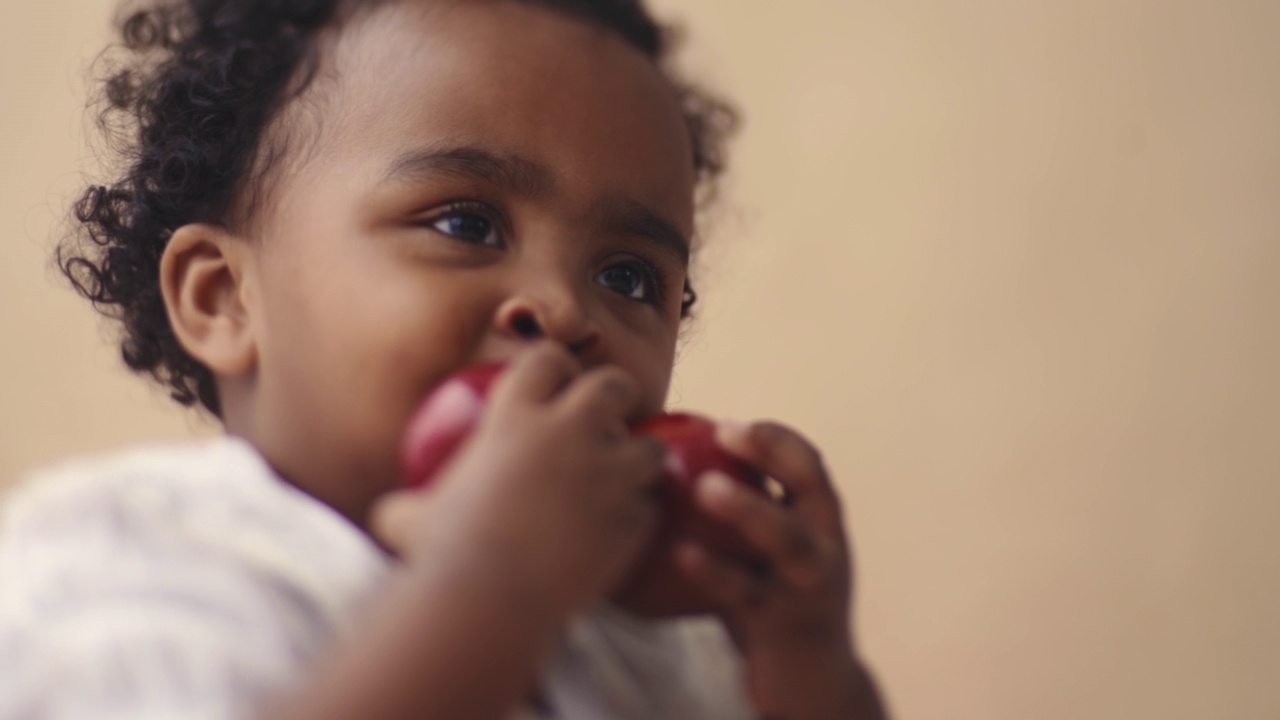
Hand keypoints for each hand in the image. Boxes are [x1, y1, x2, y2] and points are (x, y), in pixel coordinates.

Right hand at [372, 343, 665, 620]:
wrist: (490, 602)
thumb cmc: (439, 557)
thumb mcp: (408, 520)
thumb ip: (408, 508)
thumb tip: (391, 514)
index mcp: (515, 417)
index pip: (547, 361)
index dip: (555, 367)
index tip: (557, 382)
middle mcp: (569, 433)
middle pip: (612, 386)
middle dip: (615, 395)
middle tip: (609, 415)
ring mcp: (607, 474)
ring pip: (648, 446)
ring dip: (640, 457)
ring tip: (628, 476)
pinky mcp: (631, 518)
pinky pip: (649, 507)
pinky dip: (639, 516)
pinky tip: (623, 530)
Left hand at [675, 422, 886, 719]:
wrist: (813, 684)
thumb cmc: (777, 604)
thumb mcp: (771, 554)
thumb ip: (748, 513)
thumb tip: (677, 463)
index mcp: (823, 523)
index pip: (810, 465)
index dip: (775, 438)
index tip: (727, 424)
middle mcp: (826, 547)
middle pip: (810, 487)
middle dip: (772, 451)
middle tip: (723, 431)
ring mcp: (808, 586)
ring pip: (785, 537)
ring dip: (747, 506)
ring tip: (704, 486)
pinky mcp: (783, 623)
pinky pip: (745, 591)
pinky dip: (713, 569)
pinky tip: (680, 552)